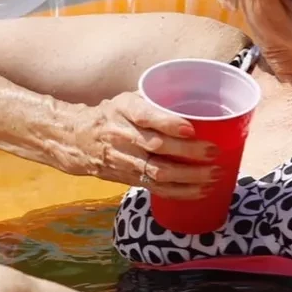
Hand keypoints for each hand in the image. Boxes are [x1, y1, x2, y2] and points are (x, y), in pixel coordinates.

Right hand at [70, 92, 220, 198]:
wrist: (78, 140)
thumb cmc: (113, 115)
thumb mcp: (128, 99)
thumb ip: (156, 101)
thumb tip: (197, 103)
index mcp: (124, 109)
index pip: (145, 116)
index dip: (167, 123)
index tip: (190, 127)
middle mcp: (122, 135)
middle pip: (156, 146)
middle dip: (188, 152)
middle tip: (213, 152)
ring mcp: (125, 160)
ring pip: (158, 171)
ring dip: (188, 176)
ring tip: (212, 175)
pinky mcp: (128, 178)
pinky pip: (155, 188)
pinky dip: (179, 191)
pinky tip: (200, 191)